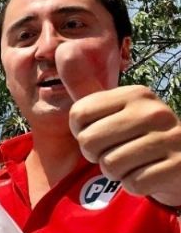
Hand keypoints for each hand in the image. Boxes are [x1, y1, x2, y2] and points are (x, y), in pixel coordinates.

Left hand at [60, 46, 180, 206]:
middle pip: (89, 142)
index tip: (101, 132)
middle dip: (96, 155)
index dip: (81, 132)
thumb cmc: (134, 134)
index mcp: (135, 94)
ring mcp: (170, 137)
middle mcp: (154, 111)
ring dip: (116, 172)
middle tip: (117, 151)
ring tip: (133, 162)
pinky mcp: (179, 165)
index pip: (78, 115)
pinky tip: (147, 174)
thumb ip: (84, 84)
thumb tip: (63, 47)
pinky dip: (134, 185)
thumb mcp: (109, 108)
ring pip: (110, 165)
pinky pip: (133, 183)